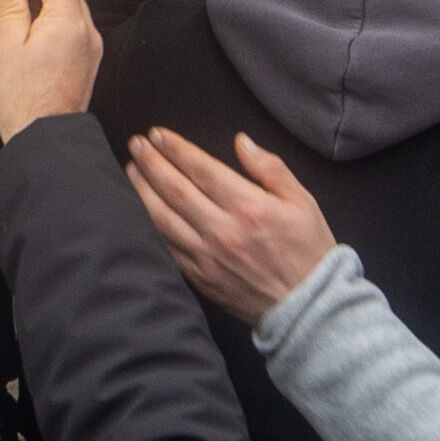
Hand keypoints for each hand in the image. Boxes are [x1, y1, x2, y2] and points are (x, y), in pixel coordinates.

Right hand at [0, 0, 102, 137]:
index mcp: (66, 20)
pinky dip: (55, 16)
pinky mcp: (86, 62)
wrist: (47, 143)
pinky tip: (36, 23)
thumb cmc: (22, 99)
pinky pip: (72, 27)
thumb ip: (6, 5)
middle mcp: (85, 30)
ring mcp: (89, 48)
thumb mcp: (4, 46)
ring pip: (70, 9)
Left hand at [125, 125, 339, 320]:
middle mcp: (222, 230)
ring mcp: (207, 256)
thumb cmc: (308, 250)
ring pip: (162, 218)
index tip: (157, 134)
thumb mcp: (301, 201)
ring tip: (130, 170)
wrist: (309, 306)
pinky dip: (148, 227)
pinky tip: (139, 211)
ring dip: (141, 191)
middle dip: (151, 163)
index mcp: (248, 206)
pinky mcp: (199, 277)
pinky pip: (166, 248)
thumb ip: (270, 168)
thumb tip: (242, 142)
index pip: (201, 169)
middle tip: (136, 144)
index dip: (175, 148)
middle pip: (175, 189)